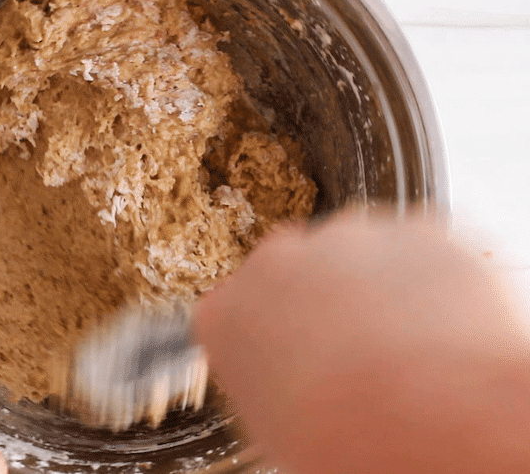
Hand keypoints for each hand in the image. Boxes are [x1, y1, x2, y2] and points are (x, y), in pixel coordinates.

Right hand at [195, 213, 529, 473]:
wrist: (427, 414)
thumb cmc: (349, 435)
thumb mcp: (278, 429)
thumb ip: (272, 383)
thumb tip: (296, 390)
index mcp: (224, 315)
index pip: (233, 314)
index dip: (269, 337)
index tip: (291, 357)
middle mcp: (273, 263)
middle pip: (290, 270)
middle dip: (317, 299)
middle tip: (352, 354)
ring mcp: (341, 238)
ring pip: (354, 253)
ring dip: (373, 286)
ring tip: (404, 349)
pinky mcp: (408, 228)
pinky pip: (416, 251)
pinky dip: (428, 279)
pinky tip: (439, 329)